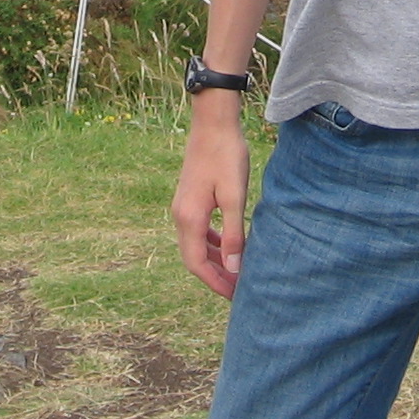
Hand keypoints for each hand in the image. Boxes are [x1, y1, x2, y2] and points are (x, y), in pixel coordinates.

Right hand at [171, 93, 250, 298]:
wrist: (213, 122)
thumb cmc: (226, 156)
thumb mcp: (234, 197)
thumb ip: (233, 234)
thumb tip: (234, 269)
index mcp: (189, 218)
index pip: (196, 264)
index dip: (215, 283)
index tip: (234, 296)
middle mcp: (180, 215)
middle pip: (193, 257)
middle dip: (215, 276)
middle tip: (237, 290)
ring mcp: (182, 206)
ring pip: (195, 244)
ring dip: (213, 260)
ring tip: (235, 272)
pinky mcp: (189, 197)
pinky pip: (197, 230)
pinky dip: (211, 243)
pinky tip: (226, 244)